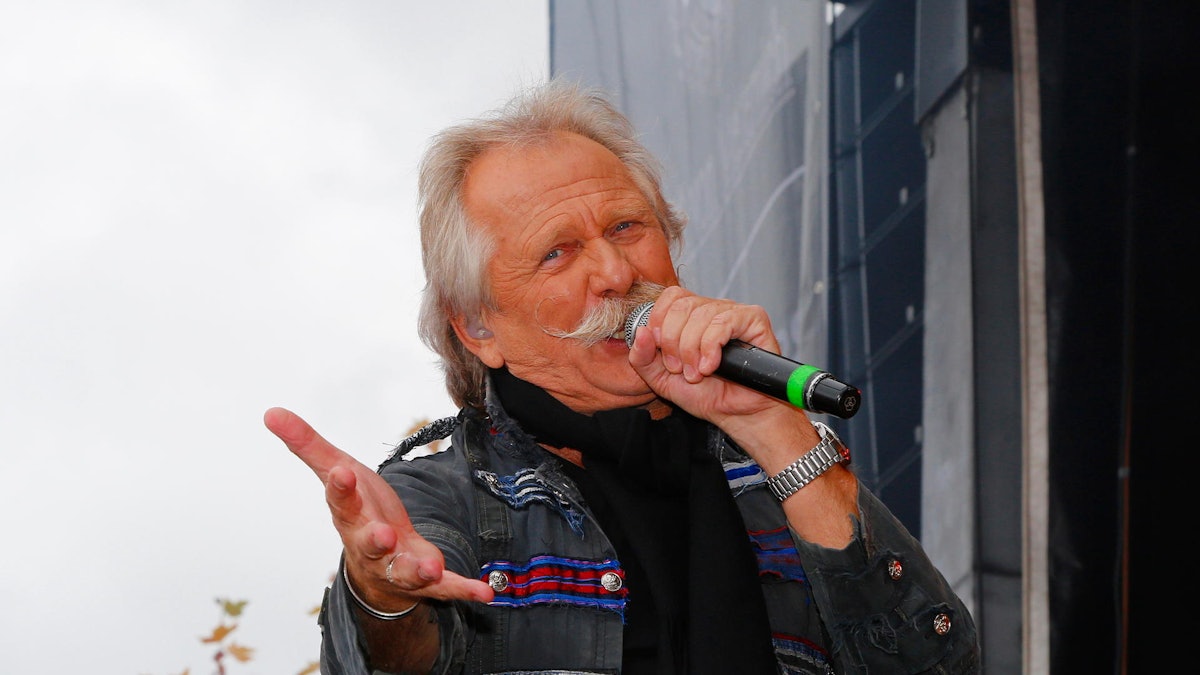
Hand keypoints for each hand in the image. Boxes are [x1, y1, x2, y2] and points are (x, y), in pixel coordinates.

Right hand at [263, 407, 494, 610]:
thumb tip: (271, 412)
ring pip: (406, 570)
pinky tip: (486, 591)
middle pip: (369, 542)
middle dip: (374, 538)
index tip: (341, 472)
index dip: (341, 488)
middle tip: (381, 533)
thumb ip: (309, 445)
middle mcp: (371, 545)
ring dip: (418, 569)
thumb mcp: (337, 473)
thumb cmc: (359, 511)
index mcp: (350, 516)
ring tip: (432, 567)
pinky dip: (464, 589)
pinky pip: (446, 588)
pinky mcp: (427, 580)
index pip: (342, 501)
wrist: (378, 564)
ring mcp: (398, 565)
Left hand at [626, 287, 820, 452]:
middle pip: (682, 306)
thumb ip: (642, 358)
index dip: (660, 321)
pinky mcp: (754, 320)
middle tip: (679, 369)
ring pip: (701, 315)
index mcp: (692, 316)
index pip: (671, 297)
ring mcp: (734, 313)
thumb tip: (640, 331)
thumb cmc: (705, 395)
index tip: (660, 351)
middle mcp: (713, 309)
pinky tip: (711, 366)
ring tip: (698, 373)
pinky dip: (711, 347)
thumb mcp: (661, 379)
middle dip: (673, 342)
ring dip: (692, 349)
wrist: (735, 414)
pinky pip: (724, 322)